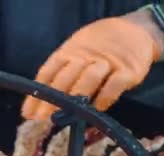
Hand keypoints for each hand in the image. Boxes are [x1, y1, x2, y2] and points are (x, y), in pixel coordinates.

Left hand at [21, 16, 161, 119]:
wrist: (135, 30)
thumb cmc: (97, 49)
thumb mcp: (75, 54)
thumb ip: (59, 77)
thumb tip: (35, 109)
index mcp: (68, 53)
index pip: (47, 74)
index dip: (36, 94)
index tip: (28, 113)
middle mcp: (85, 56)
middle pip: (65, 77)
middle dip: (51, 99)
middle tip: (41, 118)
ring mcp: (107, 62)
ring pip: (89, 78)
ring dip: (75, 97)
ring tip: (64, 115)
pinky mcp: (129, 70)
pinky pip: (115, 84)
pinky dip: (105, 97)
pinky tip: (96, 110)